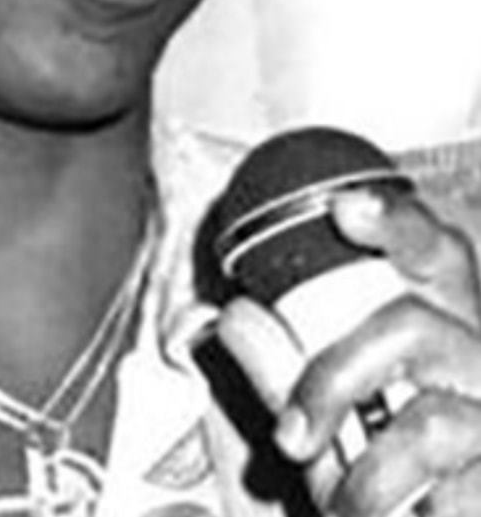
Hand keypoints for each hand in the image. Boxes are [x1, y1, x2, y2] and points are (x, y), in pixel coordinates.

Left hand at [218, 189, 480, 515]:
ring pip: (429, 425)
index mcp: (440, 314)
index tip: (345, 208)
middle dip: (333, 380)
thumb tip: (237, 315)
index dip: (394, 221)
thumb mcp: (327, 413)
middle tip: (289, 435)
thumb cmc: (385, 463)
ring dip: (367, 478)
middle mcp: (476, 353)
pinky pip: (450, 496)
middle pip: (411, 327)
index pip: (431, 248)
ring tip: (342, 508)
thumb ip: (283, 366)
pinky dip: (400, 513)